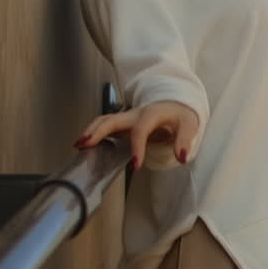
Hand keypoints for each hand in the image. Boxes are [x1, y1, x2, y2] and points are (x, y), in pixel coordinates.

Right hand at [73, 101, 199, 169]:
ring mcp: (127, 118)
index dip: (137, 148)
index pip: (140, 130)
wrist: (176, 103)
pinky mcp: (123, 123)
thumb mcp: (189, 125)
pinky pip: (105, 126)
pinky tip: (85, 146)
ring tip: (78, 146)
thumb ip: (185, 141)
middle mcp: (135, 114)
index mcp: (151, 114)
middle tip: (85, 145)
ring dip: (90, 131)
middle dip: (97, 131)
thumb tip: (182, 157)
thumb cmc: (181, 115)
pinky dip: (93, 133)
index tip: (135, 166)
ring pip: (104, 120)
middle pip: (112, 119)